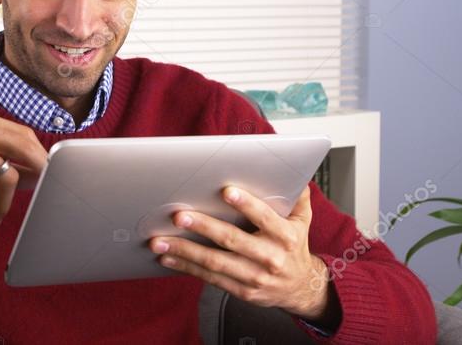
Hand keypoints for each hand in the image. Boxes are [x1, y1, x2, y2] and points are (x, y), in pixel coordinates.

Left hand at [148, 185, 338, 325]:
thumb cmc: (294, 246)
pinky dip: (186, 267)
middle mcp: (270, 258)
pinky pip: (210, 278)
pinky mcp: (242, 291)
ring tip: (159, 240)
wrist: (301, 288)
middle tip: (178, 215)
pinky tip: (168, 256)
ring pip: (215, 262)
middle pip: (232, 240)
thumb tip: (293, 170)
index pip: (264, 218)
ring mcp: (255, 277)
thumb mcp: (302, 220)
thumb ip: (297, 196)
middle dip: (203, 226)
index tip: (225, 191)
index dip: (246, 204)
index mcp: (285, 236)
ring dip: (185, 250)